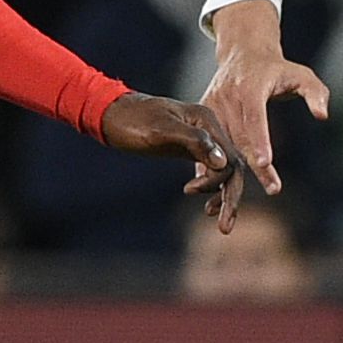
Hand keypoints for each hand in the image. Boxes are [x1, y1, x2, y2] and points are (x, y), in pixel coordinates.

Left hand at [100, 92, 245, 222]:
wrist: (111, 114)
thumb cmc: (133, 120)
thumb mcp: (161, 131)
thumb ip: (194, 142)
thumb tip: (222, 163)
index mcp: (207, 120)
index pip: (229, 157)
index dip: (220, 181)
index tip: (189, 191)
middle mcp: (209, 129)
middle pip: (231, 167)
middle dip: (230, 198)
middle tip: (225, 228)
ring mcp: (200, 139)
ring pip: (222, 171)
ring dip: (222, 196)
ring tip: (215, 218)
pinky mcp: (190, 148)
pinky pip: (210, 170)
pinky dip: (211, 188)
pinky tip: (205, 203)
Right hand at [203, 2, 330, 211]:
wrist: (243, 54)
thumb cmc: (279, 69)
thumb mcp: (302, 75)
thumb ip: (315, 93)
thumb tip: (322, 114)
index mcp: (251, 85)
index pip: (255, 116)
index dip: (260, 140)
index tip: (265, 163)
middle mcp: (228, 96)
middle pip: (240, 136)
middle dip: (254, 165)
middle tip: (273, 188)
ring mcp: (213, 105)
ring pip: (222, 144)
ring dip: (230, 170)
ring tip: (242, 195)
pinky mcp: (204, 113)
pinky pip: (209, 143)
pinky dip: (213, 164)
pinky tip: (218, 189)